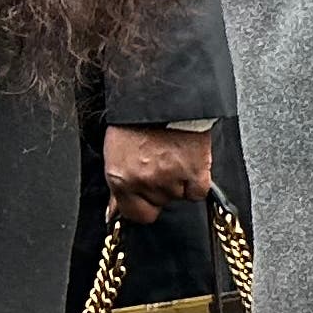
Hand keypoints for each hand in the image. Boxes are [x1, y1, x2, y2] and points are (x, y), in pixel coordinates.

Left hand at [100, 124, 215, 224]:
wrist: (163, 99)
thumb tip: (115, 211)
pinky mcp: (194, 172)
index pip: (135, 214)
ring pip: (179, 196)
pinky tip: (189, 163)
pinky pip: (197, 192)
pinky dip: (197, 182)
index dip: (143, 205)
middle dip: (161, 189)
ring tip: (174, 157)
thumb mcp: (116, 153)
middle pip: (159, 203)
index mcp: (120, 178)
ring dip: (179, 182)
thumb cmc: (138, 120)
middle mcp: (143, 182)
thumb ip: (119, 184)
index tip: (147, 197)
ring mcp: (169, 178)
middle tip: (160, 165)